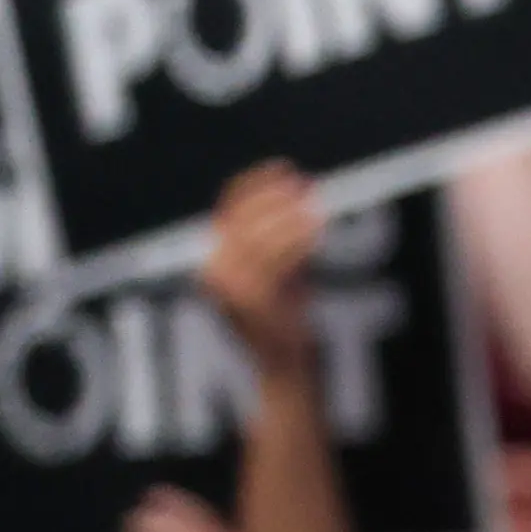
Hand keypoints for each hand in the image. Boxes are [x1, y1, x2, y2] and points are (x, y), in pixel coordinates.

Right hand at [201, 164, 327, 369]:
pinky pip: (275, 262)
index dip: (255, 184)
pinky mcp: (252, 304)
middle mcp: (213, 273)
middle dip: (274, 197)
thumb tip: (296, 198)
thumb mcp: (276, 270)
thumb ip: (276, 239)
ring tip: (314, 205)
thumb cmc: (282, 317)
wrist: (282, 364)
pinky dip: (297, 240)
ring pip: (257, 239)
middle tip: (305, 184)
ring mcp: (230, 291)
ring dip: (287, 217)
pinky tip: (317, 227)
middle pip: (241, 220)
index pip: (227, 209)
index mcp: (214, 260)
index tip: (284, 167)